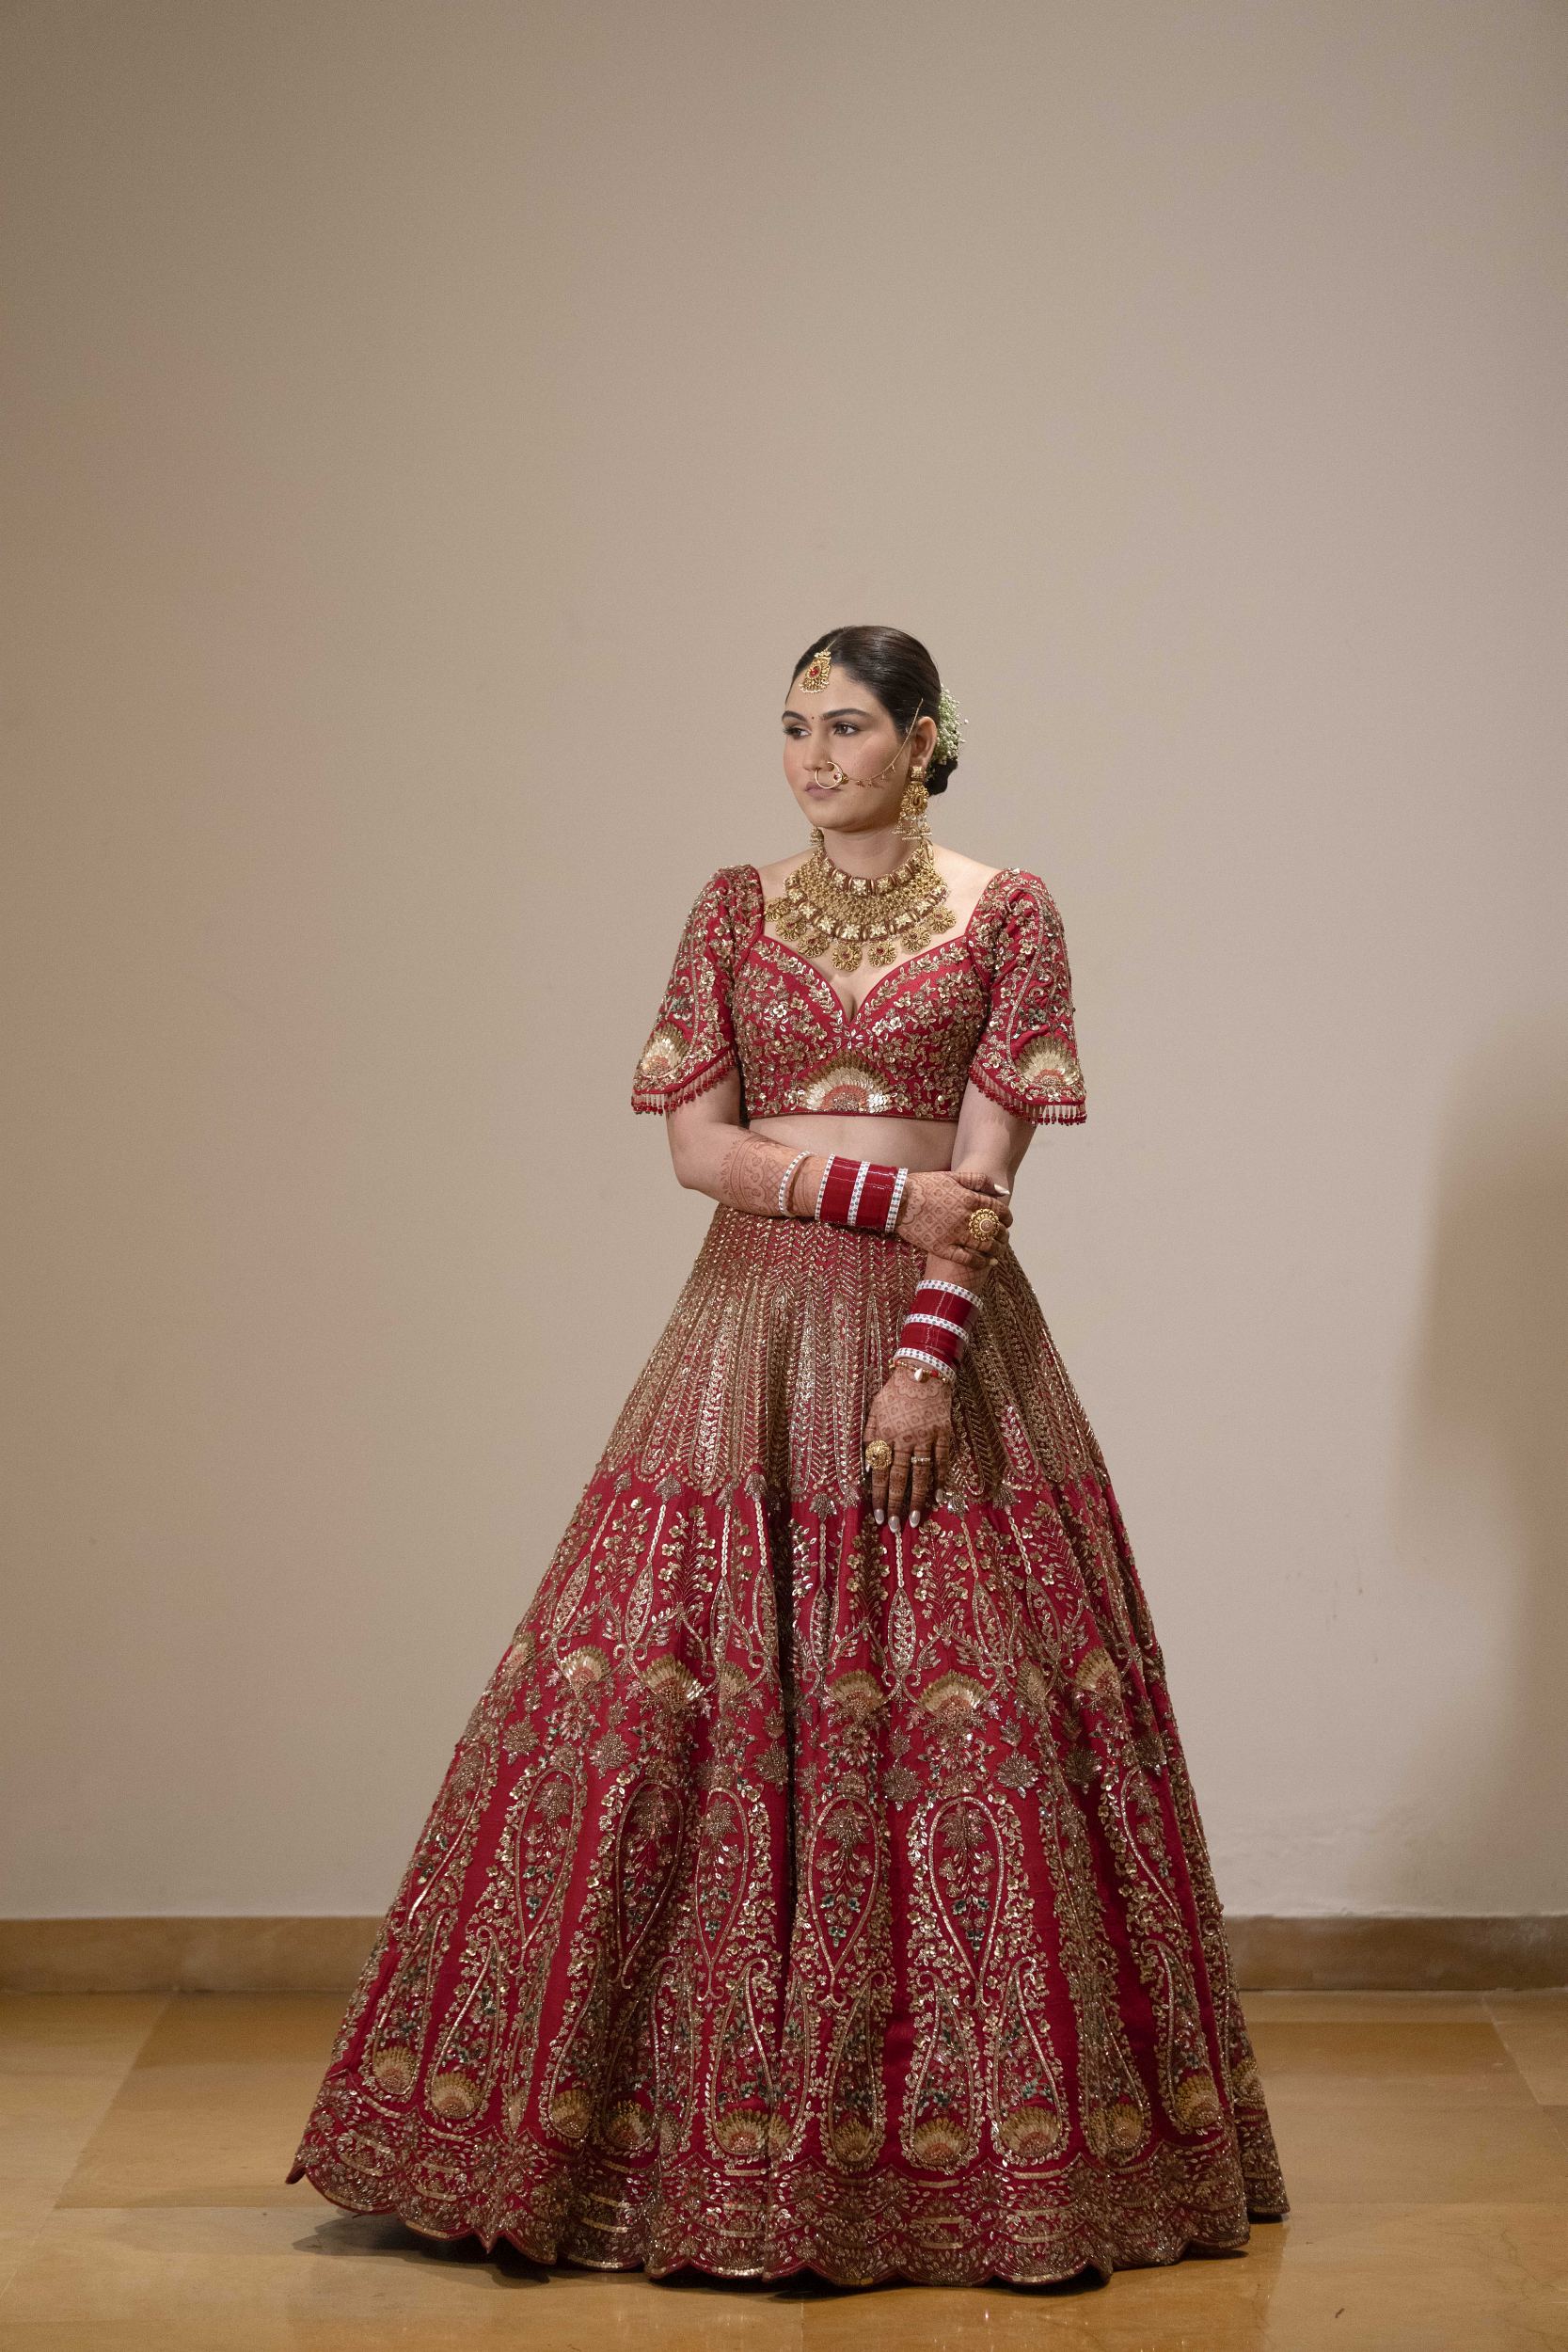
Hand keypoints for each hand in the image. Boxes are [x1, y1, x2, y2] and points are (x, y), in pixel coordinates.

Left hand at [863, 1360, 952, 1531]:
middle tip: (894, 1526)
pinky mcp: (943, 1433)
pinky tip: (940, 1498)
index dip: (879, 1495)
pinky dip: (941, 1480)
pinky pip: (942, 1461)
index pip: (880, 1472)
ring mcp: (925, 1437)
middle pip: (899, 1478)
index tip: (878, 1515)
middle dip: (895, 1504)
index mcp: (885, 1434)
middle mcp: (904, 1439)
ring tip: (914, 1519)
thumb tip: (868, 1468)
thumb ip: (870, 1438)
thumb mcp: (875, 1410)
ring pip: (921, 1474)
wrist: (922, 1372)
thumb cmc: (895, 1392)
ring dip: (917, 1499)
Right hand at [894, 1167, 1011, 1272]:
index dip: (1007, 1216)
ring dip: (996, 1249)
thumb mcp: (952, 1176)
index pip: (997, 1210)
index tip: (1008, 1221)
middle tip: (1004, 1237)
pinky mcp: (942, 1248)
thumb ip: (979, 1181)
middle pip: (993, 1229)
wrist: (898, 1200)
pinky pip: (967, 1259)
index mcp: (969, 1199)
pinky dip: (980, 1262)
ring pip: (984, 1245)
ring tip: (999, 1251)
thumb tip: (1002, 1190)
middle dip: (1003, 1234)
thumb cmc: (924, 1185)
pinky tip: (987, 1262)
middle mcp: (965, 1218)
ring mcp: (954, 1234)